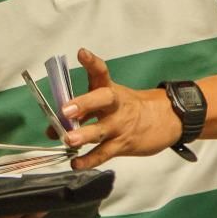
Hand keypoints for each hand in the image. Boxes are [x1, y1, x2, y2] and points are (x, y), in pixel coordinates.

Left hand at [58, 48, 182, 170]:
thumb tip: (51, 130)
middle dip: (84, 103)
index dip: (92, 62)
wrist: (165, 120)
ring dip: (84, 135)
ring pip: (102, 130)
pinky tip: (76, 164)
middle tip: (66, 110)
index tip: (82, 53)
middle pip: (103, 99)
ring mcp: (120, 126)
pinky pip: (104, 153)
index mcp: (111, 90)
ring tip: (68, 140)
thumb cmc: (128, 109)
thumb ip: (79, 115)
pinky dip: (89, 160)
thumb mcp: (106, 104)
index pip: (101, 72)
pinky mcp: (123, 144)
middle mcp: (116, 106)